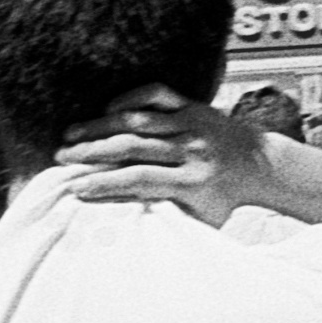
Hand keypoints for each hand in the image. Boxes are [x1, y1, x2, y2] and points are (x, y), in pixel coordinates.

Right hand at [53, 85, 281, 225]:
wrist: (260, 165)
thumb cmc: (223, 200)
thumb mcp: (200, 221)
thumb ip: (167, 219)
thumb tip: (127, 229)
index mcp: (191, 182)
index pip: (139, 180)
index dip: (105, 183)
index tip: (76, 187)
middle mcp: (191, 150)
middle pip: (132, 147)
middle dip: (92, 152)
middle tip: (61, 157)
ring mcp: (192, 123)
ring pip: (138, 120)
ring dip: (100, 125)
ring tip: (70, 134)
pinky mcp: (193, 104)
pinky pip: (156, 93)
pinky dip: (130, 98)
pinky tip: (106, 109)